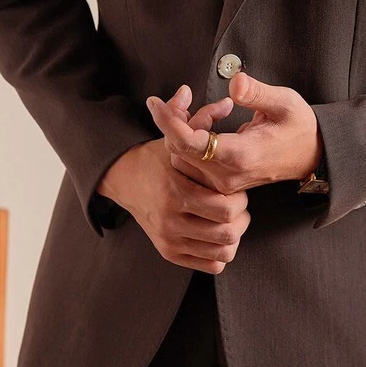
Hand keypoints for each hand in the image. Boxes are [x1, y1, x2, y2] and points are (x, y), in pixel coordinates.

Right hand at [97, 88, 249, 272]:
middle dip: (240, 217)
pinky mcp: (169, 252)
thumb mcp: (175, 138)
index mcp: (175, 190)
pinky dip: (222, 252)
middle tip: (237, 205)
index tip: (236, 189)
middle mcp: (170, 218)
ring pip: (223, 250)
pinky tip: (217, 233)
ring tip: (229, 219)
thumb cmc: (158, 158)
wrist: (124, 179)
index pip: (225, 207)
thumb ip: (200, 119)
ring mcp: (169, 239)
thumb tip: (226, 102)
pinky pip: (212, 264)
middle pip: (227, 231)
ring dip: (234, 235)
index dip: (240, 199)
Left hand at [146, 72, 323, 194]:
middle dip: (176, 117)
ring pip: (183, 155)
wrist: (312, 156)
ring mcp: (222, 182)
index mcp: (240, 156)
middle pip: (179, 148)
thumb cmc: (299, 127)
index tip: (154, 101)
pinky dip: (194, 136)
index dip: (167, 121)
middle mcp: (226, 175)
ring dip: (188, 126)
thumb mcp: (285, 102)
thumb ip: (257, 93)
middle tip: (188, 93)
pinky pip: (192, 160)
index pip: (189, 144)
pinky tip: (214, 120)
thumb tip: (234, 83)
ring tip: (218, 108)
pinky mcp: (220, 182)